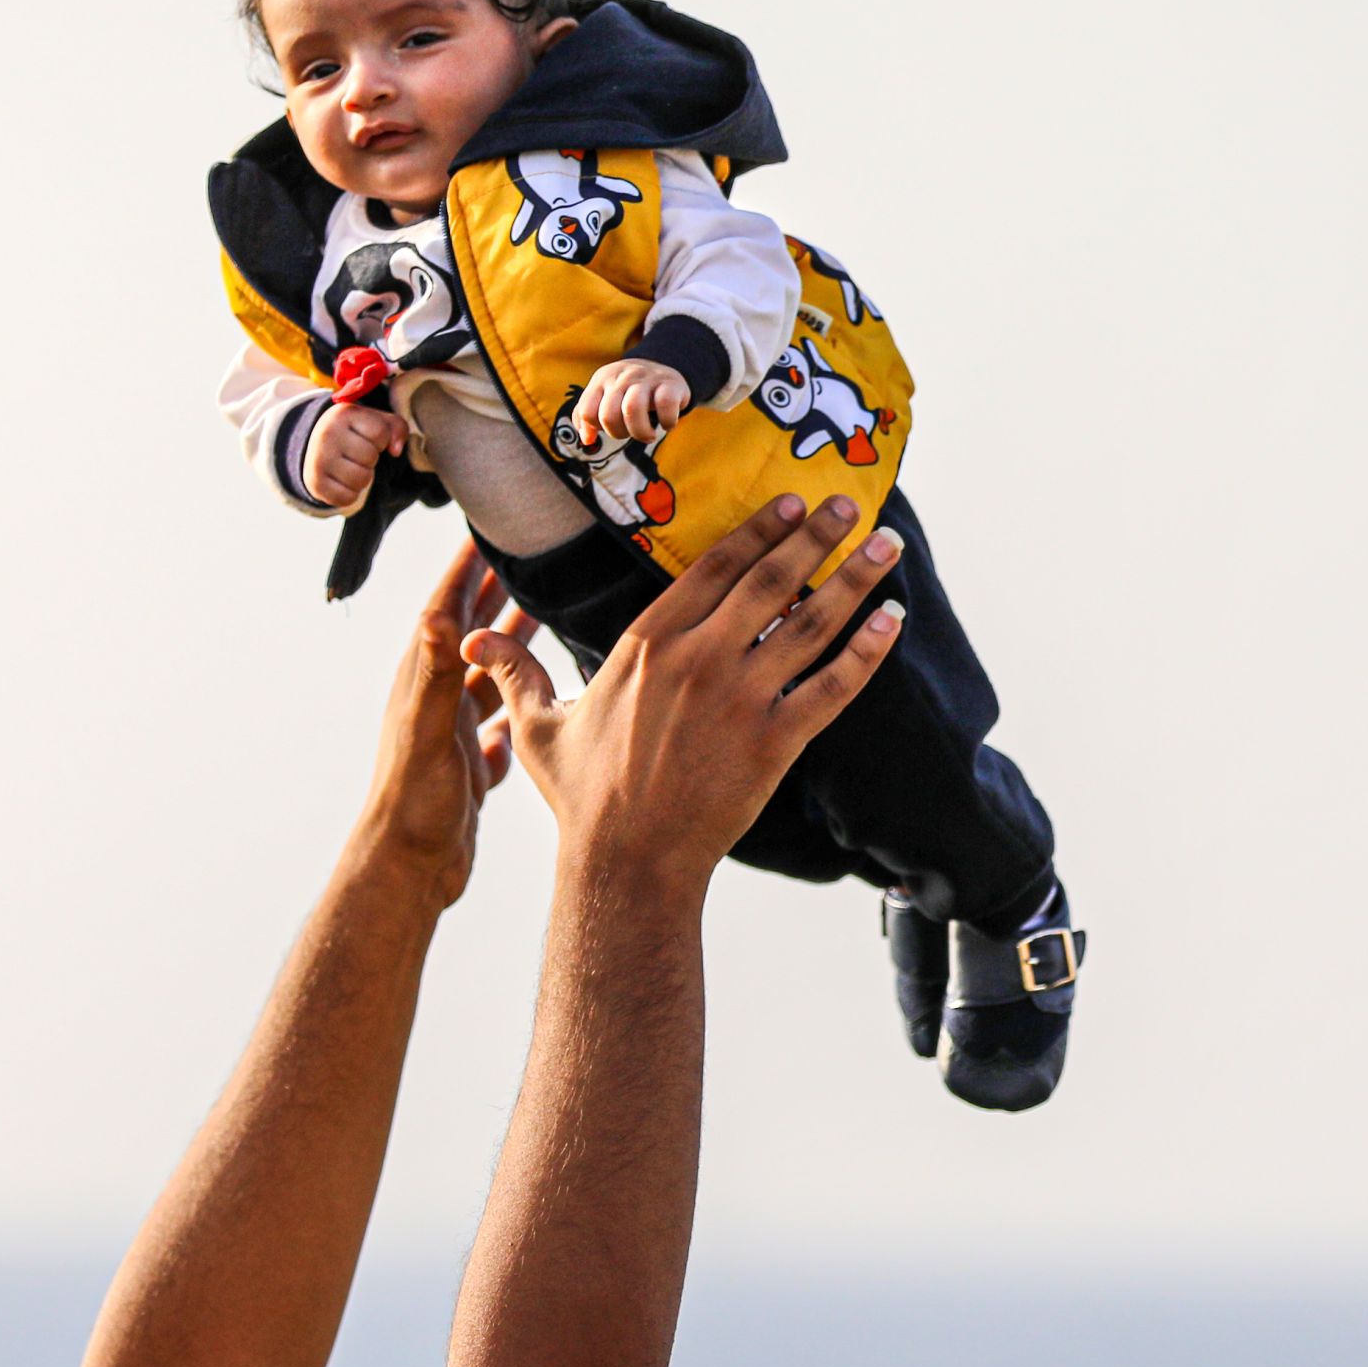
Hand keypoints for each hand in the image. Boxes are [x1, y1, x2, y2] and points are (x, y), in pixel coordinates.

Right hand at [303, 400, 409, 508]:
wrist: (317, 447)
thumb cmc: (355, 433)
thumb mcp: (376, 422)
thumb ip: (397, 428)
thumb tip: (396, 451)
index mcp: (343, 414)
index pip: (380, 433)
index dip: (381, 440)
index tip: (367, 437)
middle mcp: (327, 434)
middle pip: (370, 457)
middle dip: (371, 459)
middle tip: (357, 454)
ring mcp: (318, 460)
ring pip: (361, 479)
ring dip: (363, 477)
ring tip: (351, 467)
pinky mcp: (315, 484)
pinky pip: (347, 498)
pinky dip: (351, 494)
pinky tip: (342, 481)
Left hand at [354, 545, 523, 913]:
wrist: (407, 870)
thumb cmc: (413, 805)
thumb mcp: (429, 733)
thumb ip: (436, 676)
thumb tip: (440, 616)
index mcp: (424, 683)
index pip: (445, 609)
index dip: (465, 566)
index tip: (485, 523)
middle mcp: (435, 702)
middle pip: (469, 633)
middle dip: (493, 591)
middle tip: (525, 554)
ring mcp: (452, 735)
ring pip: (487, 676)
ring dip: (511, 643)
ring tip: (543, 612)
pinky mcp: (469, 768)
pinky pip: (499, 727)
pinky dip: (519, 706)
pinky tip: (539, 701)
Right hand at [462, 495, 899, 891]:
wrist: (626, 863)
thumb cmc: (583, 797)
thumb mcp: (540, 727)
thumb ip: (520, 674)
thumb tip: (476, 641)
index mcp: (647, 644)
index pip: (714, 568)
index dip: (757, 530)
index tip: (788, 505)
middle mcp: (699, 659)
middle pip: (771, 580)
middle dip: (814, 535)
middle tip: (845, 503)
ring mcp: (741, 699)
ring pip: (811, 622)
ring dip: (854, 578)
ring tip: (886, 545)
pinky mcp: (775, 742)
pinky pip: (832, 687)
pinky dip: (867, 652)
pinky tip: (891, 622)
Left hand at [572, 357, 689, 448]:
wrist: (664, 365)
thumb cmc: (630, 390)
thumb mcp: (604, 395)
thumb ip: (587, 416)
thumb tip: (587, 439)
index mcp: (602, 379)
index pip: (587, 412)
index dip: (597, 428)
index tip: (611, 427)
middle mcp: (622, 376)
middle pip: (608, 415)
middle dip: (618, 433)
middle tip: (630, 433)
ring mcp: (646, 378)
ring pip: (632, 409)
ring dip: (640, 432)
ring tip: (648, 435)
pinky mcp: (671, 383)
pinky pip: (665, 405)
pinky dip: (667, 422)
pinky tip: (666, 424)